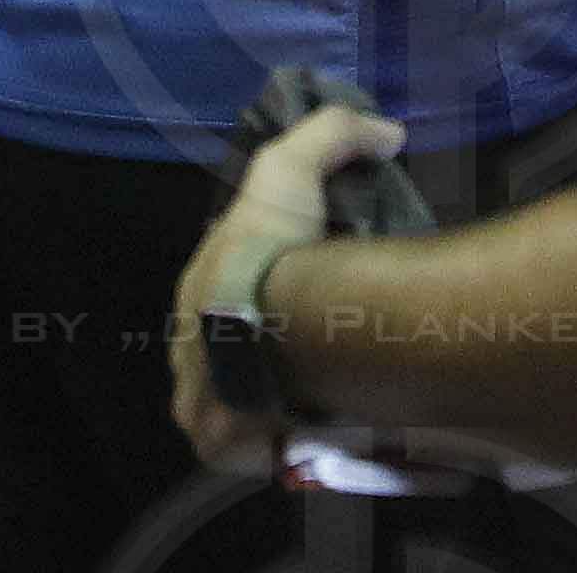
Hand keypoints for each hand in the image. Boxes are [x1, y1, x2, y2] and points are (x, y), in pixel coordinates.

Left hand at [165, 98, 398, 470]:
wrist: (264, 324)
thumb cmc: (268, 249)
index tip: (308, 287)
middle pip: (229, 346)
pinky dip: (275, 442)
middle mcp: (188, 346)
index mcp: (196, 288)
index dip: (265, 283)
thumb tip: (388, 131)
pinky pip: (251, 445)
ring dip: (268, 399)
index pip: (226, 285)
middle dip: (263, 348)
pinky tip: (310, 437)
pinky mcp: (223, 442)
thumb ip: (335, 136)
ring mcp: (202, 399)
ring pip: (239, 399)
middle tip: (318, 352)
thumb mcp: (293, 165)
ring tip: (321, 399)